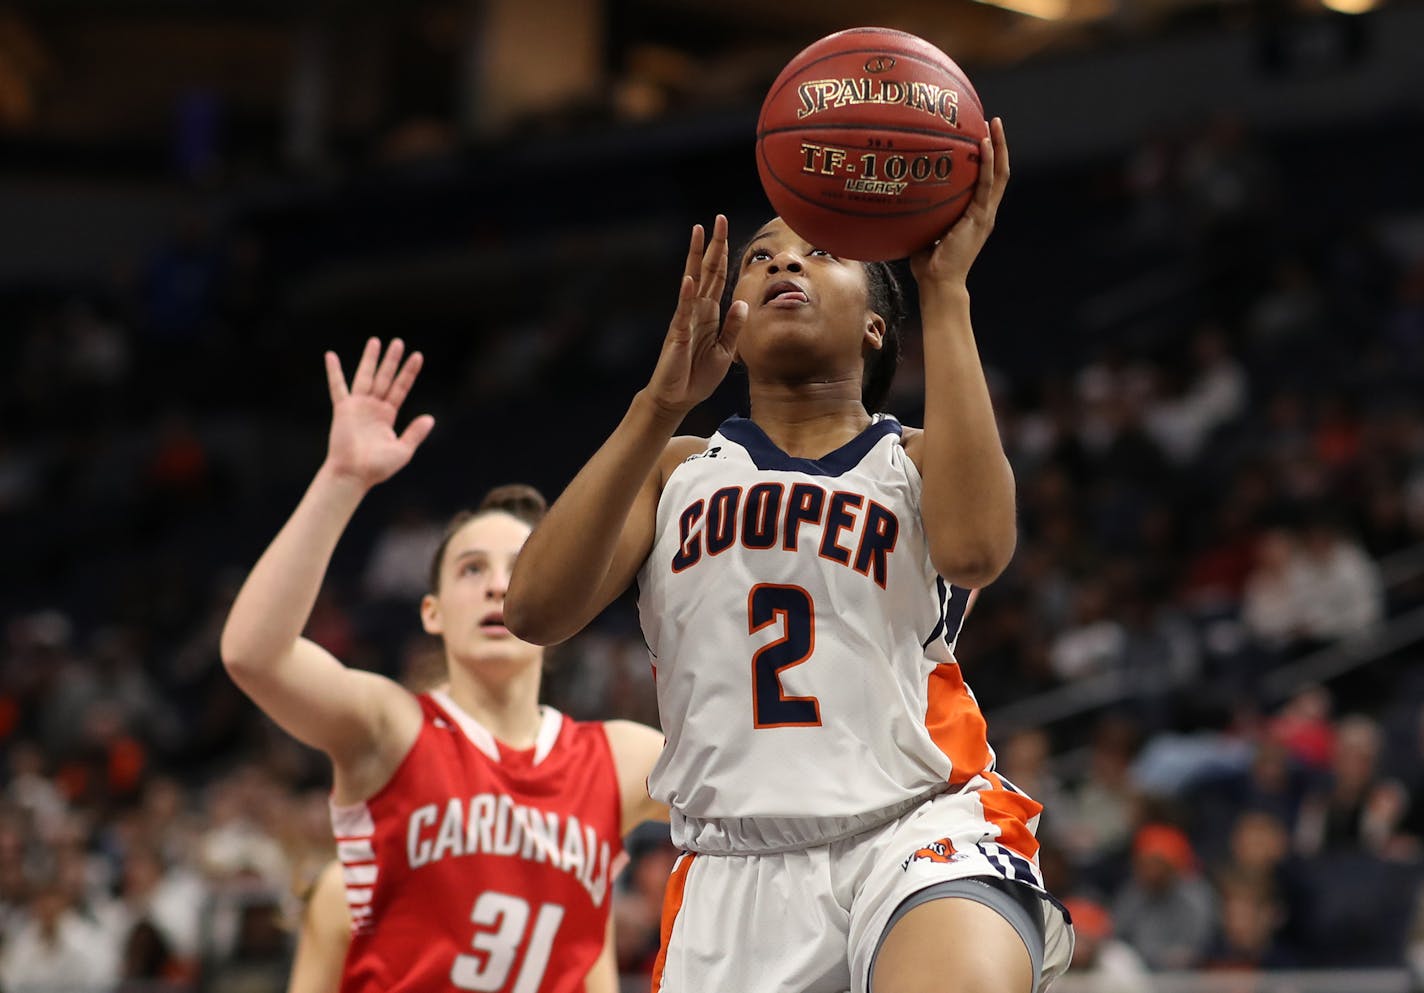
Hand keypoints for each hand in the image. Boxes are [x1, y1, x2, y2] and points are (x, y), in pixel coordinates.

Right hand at [322, 338, 434, 487]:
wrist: (354, 474)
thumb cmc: (377, 467)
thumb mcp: (403, 450)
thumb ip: (415, 433)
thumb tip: (430, 418)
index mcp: (388, 415)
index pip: (401, 388)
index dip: (408, 372)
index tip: (418, 356)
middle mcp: (373, 407)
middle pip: (385, 377)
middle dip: (391, 360)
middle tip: (398, 341)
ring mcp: (358, 406)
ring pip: (366, 377)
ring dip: (370, 359)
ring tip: (375, 341)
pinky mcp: (343, 409)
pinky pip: (338, 387)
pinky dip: (334, 372)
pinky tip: (330, 356)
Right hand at [643, 214, 748, 416]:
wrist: (678, 398)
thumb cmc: (699, 375)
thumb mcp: (725, 351)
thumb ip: (733, 326)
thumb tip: (743, 301)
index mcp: (709, 313)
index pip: (717, 277)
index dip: (722, 254)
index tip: (725, 230)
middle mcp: (697, 310)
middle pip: (707, 270)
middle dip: (713, 244)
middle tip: (718, 218)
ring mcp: (686, 319)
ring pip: (693, 282)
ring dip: (696, 257)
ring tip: (698, 232)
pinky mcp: (678, 334)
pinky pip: (683, 311)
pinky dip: (687, 295)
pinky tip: (689, 277)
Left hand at [911, 117, 1010, 291]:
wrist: (938, 283)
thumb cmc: (927, 262)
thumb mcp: (924, 229)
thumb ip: (921, 212)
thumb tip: (898, 192)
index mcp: (975, 214)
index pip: (987, 180)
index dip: (988, 157)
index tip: (980, 134)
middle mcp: (984, 211)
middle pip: (999, 171)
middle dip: (998, 144)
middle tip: (993, 120)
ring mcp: (985, 214)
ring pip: (1000, 174)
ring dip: (999, 147)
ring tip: (994, 123)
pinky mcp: (981, 218)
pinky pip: (987, 184)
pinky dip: (987, 163)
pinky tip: (983, 143)